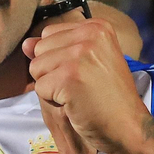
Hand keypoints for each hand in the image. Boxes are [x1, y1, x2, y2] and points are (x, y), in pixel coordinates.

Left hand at [22, 19, 150, 153]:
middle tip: (81, 86)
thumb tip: (26, 44)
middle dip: (52, 72)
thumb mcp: (87, 63)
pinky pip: (39, 87)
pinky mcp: (69, 77)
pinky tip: (75, 103)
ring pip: (36, 67)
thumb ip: (56, 49)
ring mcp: (80, 55)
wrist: (128, 127)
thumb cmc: (108, 98)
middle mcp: (89, 34)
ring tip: (78, 94)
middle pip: (40, 49)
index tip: (84, 72)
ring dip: (51, 87)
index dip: (58, 59)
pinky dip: (52, 101)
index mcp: (96, 26)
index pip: (49, 34)